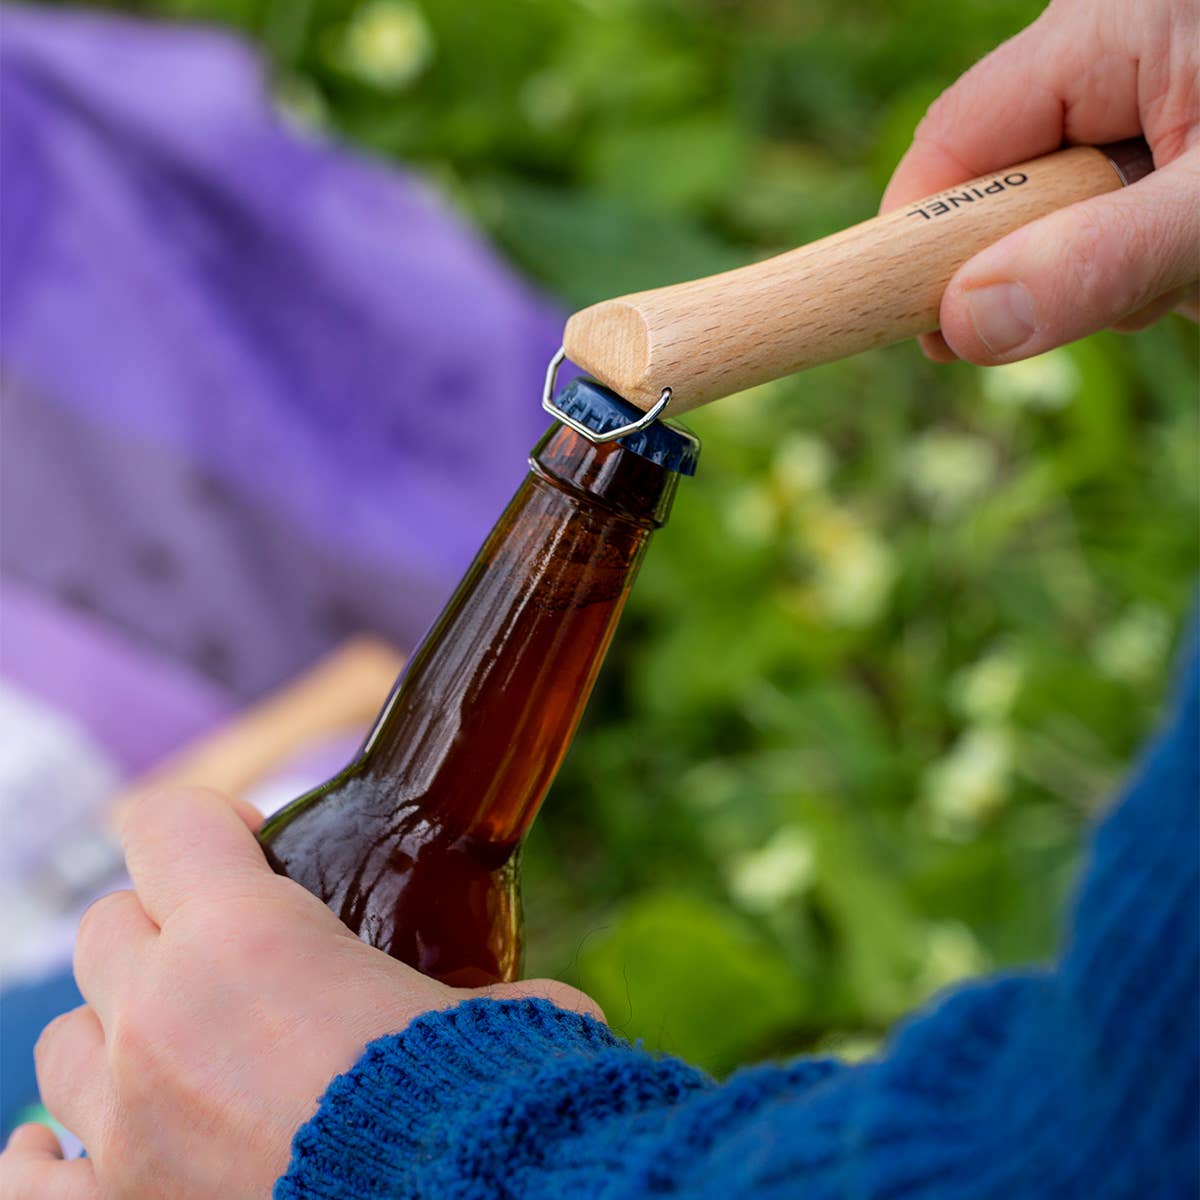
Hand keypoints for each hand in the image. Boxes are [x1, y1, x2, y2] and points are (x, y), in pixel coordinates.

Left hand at [0, 787, 599, 1198]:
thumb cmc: (482, 1111)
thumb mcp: (502, 1016)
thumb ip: (490, 992)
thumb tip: (544, 1013)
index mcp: (246, 942)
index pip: (161, 819)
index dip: (209, 821)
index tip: (254, 848)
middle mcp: (160, 1021)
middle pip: (108, 925)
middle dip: (170, 925)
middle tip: (238, 961)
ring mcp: (122, 1130)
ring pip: (64, 1039)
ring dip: (118, 1031)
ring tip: (179, 1052)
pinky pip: (28, 1174)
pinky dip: (55, 1152)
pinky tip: (93, 1146)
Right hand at [881, 0, 1198, 363]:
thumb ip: (1098, 259)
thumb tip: (961, 325)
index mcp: (1103, 29)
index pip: (952, 139)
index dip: (921, 239)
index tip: (924, 327)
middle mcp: (1107, 60)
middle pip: (1002, 195)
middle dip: (1048, 267)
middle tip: (1130, 297)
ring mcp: (1136, 110)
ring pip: (1059, 228)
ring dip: (1114, 277)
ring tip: (1194, 268)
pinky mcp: (1159, 154)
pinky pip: (1110, 232)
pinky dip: (1147, 267)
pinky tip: (1195, 260)